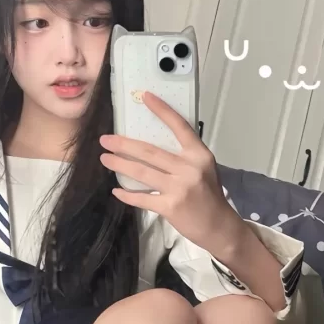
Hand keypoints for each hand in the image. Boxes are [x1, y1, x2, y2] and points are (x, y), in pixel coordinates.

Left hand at [99, 92, 241, 256]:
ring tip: (104, 159)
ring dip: (120, 164)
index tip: (145, 97)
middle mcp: (189, 168)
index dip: (162, 111)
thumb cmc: (209, 195)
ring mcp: (179, 188)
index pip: (179, 126)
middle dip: (124, 144)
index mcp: (199, 155)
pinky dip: (128, 195)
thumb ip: (183, 156)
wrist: (218, 226)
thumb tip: (151, 146)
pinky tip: (117, 190)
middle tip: (105, 140)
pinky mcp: (170, 207)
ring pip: (142, 172)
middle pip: (150, 152)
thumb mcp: (203, 168)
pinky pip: (143, 198)